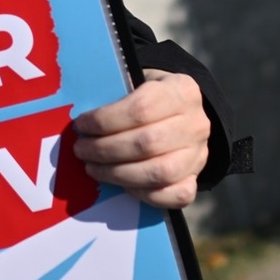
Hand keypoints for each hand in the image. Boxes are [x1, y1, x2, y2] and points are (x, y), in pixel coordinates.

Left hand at [72, 68, 209, 208]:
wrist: (179, 115)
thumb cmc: (146, 97)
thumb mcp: (134, 83)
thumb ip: (114, 96)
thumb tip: (82, 124)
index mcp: (181, 90)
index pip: (141, 109)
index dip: (105, 120)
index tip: (81, 126)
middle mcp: (196, 123)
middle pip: (147, 143)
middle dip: (105, 149)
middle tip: (81, 150)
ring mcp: (199, 154)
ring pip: (159, 172)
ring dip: (117, 173)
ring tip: (92, 168)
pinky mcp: (195, 178)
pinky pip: (175, 196)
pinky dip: (144, 194)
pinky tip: (121, 185)